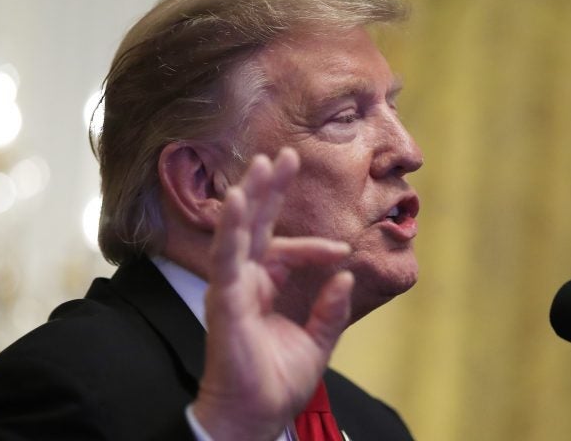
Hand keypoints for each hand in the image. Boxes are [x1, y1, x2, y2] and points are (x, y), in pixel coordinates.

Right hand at [191, 147, 353, 440]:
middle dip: (271, 190)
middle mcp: (246, 280)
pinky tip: (240, 200)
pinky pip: (227, 257)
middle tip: (284, 155)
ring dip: (251, 196)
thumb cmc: (278, 381)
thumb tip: (346, 275)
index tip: (342, 251)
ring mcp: (233, 286)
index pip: (288, 250)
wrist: (258, 415)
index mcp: (265, 286)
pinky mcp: (224, 298)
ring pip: (239, 232)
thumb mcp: (317, 341)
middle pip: (258, 226)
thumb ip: (331, 309)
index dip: (315, 246)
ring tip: (263, 163)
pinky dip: (232, 228)